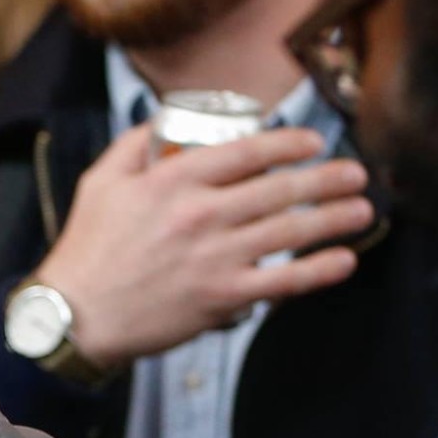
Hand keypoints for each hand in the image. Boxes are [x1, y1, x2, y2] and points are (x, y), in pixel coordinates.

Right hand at [33, 124, 370, 368]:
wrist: (75, 316)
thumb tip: (162, 120)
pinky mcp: (222, 297)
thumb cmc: (87, 248)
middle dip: (327, 178)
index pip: (247, 152)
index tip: (313, 141)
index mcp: (174, 180)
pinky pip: (282, 282)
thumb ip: (133, 146)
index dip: (289, 143)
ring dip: (334, 218)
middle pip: (280, 189)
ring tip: (363, 210)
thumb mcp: (100, 182)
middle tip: (355, 173)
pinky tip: (344, 261)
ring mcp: (215, 257)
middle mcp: (201, 214)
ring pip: (290, 231)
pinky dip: (318, 271)